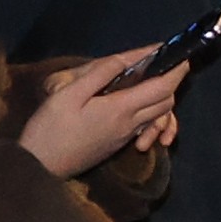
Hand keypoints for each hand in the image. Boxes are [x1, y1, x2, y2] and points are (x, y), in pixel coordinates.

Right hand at [18, 48, 192, 184]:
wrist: (40, 166)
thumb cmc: (50, 128)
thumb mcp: (68, 94)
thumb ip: (99, 75)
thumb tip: (124, 59)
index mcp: (121, 109)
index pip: (162, 87)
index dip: (175, 70)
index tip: (180, 55)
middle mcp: (131, 124)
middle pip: (166, 101)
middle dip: (171, 81)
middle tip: (162, 64)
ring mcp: (126, 136)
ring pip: (157, 115)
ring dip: (162, 98)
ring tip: (150, 81)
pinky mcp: (118, 144)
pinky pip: (145, 127)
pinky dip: (150, 115)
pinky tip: (136, 106)